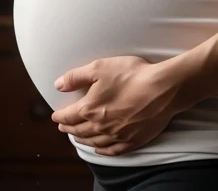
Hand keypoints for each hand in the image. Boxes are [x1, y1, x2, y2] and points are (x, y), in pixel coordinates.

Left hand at [50, 55, 185, 154]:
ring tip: (77, 137)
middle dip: (69, 128)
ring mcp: (117, 136)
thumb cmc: (132, 75)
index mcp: (90, 109)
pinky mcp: (132, 140)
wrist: (162, 89)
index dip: (59, 116)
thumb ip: (76, 77)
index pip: (68, 116)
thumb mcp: (99, 68)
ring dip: (83, 139)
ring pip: (94, 141)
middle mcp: (101, 126)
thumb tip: (58, 85)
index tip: (55, 116)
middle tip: (64, 127)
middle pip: (79, 131)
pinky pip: (113, 150)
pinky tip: (99, 149)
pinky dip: (103, 150)